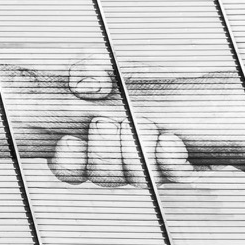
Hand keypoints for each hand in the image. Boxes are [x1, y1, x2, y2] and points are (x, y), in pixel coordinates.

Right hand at [10, 53, 191, 187]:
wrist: (171, 79)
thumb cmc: (125, 75)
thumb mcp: (98, 65)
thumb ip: (85, 71)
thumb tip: (93, 87)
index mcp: (85, 144)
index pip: (68, 169)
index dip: (69, 160)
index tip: (70, 138)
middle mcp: (114, 162)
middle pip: (102, 176)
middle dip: (104, 150)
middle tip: (106, 122)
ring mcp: (145, 166)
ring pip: (135, 179)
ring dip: (135, 154)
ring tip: (142, 123)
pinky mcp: (175, 165)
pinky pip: (173, 175)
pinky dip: (170, 160)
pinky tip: (169, 140)